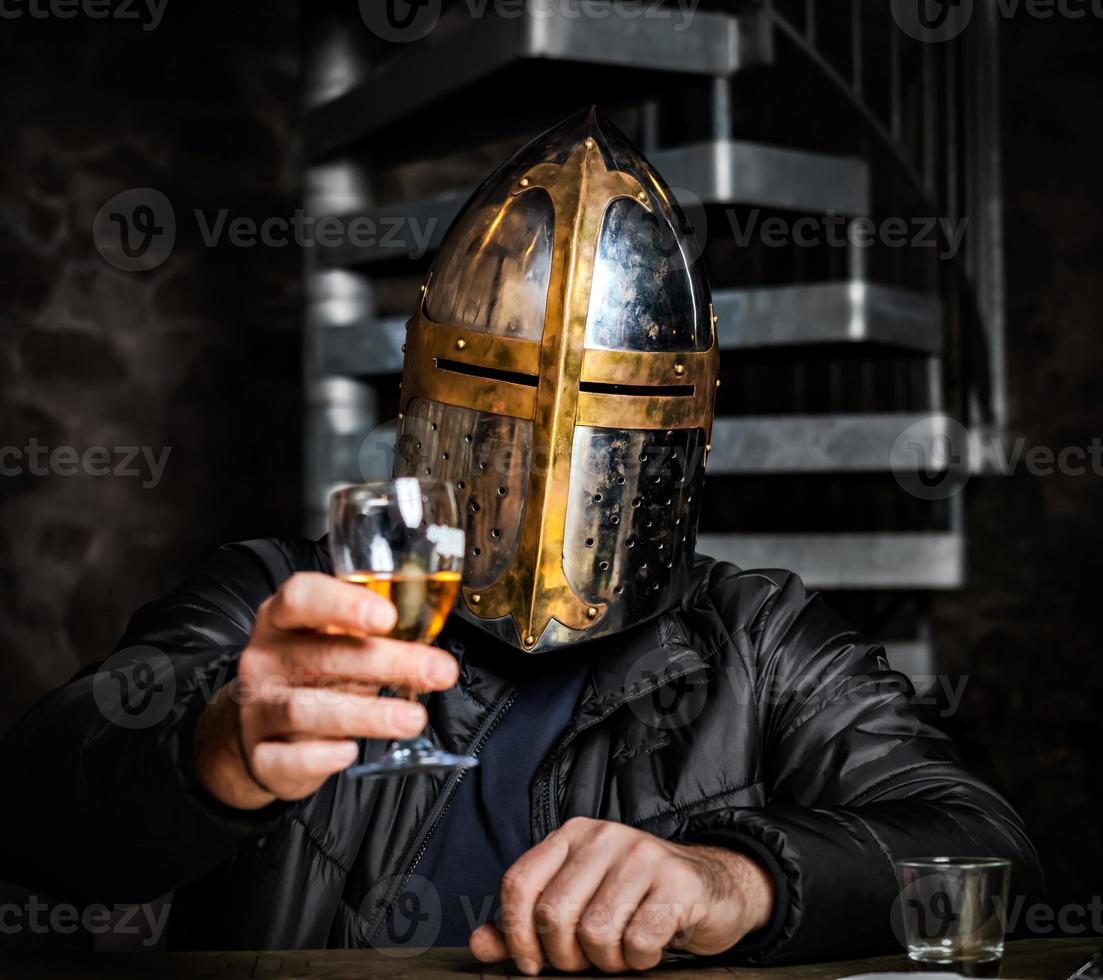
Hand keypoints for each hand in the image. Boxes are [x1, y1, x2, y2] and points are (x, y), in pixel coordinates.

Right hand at [193, 572, 459, 809]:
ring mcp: (258, 708)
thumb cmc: (314, 674)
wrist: (263, 730)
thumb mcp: (338, 643)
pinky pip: (286, 758)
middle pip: (321, 655)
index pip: (302, 598)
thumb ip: (375, 638)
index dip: (344, 604)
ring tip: (412, 718)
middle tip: (436, 670)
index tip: (389, 616)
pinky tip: (350, 751)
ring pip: (305, 710)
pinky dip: (320, 757)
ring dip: (366, 714)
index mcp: (282, 619)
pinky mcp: (262, 755)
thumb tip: (433, 645)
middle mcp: (266, 659)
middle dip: (386, 662)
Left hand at [469, 817, 774, 974]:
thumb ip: (527, 923)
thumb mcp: (579, 905)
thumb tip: (481, 943)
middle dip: (565, 956)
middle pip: (553, 914)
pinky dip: (639, 959)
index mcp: (572, 835)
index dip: (516, 933)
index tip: (532, 962)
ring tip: (621, 952)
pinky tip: (648, 948)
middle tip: (587, 961)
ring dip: (606, 961)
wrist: (712, 888)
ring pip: (594, 931)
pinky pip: (638, 940)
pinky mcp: (677, 881)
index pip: (519, 883)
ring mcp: (642, 854)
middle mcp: (604, 836)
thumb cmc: (637, 900)